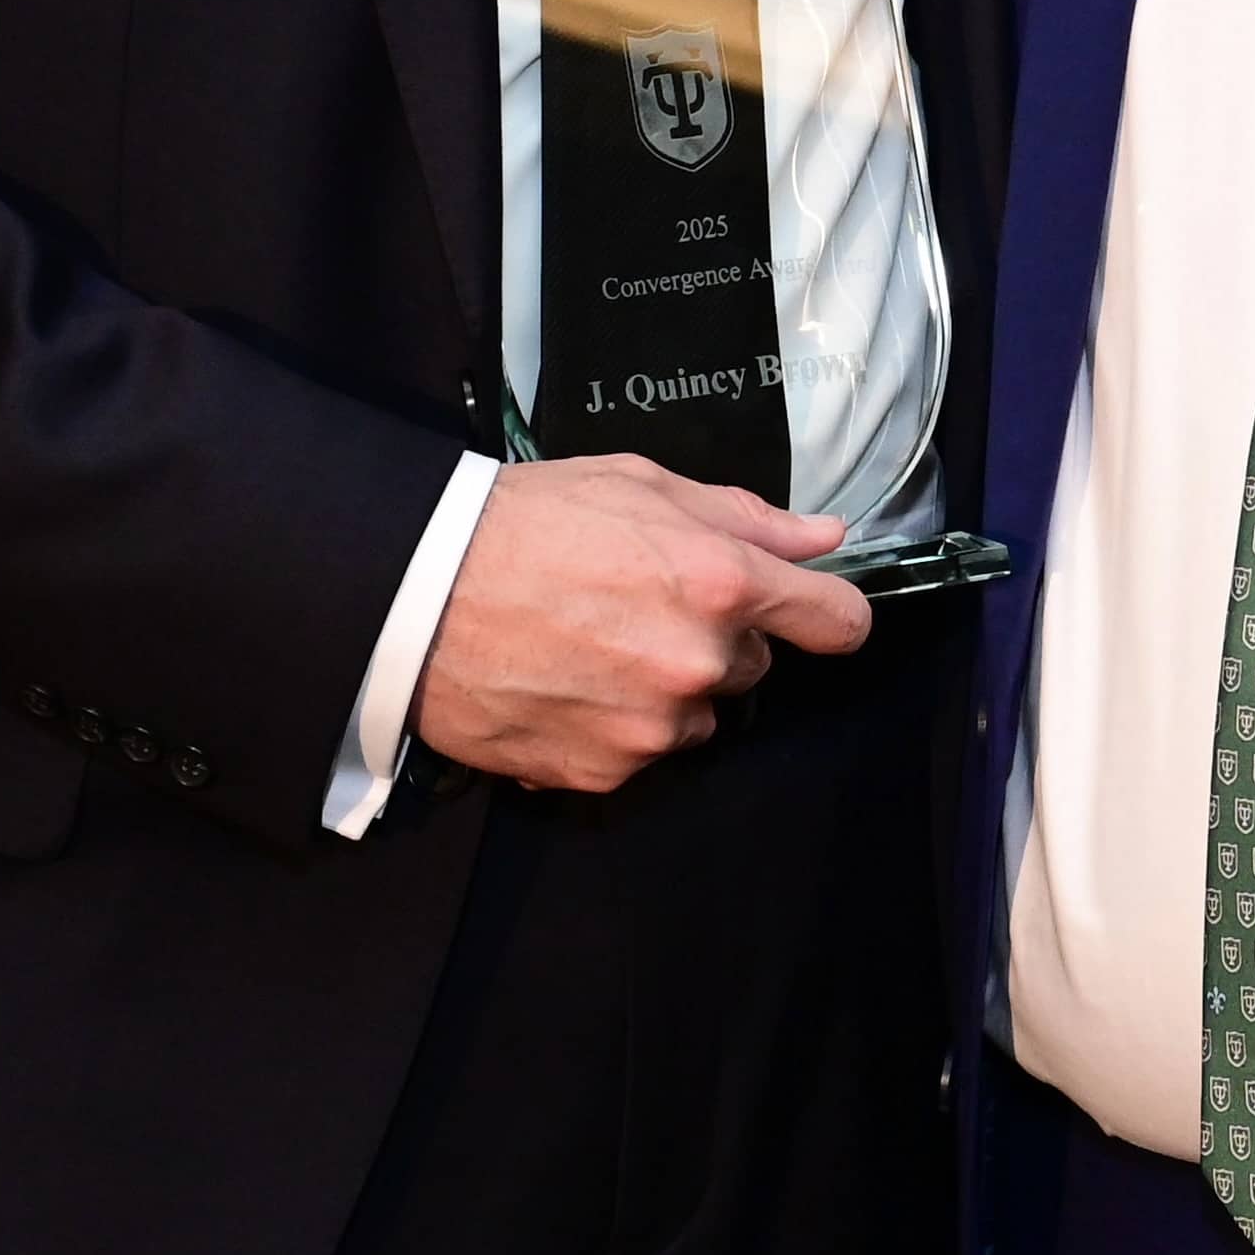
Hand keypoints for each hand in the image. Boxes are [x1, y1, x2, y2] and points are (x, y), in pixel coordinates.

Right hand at [409, 456, 870, 792]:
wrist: (417, 589)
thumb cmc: (529, 521)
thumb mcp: (643, 485)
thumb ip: (747, 518)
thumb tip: (823, 539)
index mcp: (723, 582)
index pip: (838, 623)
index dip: (831, 615)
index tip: (816, 614)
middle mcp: (697, 663)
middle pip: (753, 666)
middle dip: (716, 640)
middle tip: (642, 605)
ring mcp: (649, 726)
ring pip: (696, 715)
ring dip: (666, 690)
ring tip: (595, 644)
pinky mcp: (601, 769)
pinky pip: (638, 753)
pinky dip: (613, 727)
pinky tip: (566, 684)